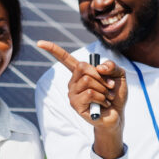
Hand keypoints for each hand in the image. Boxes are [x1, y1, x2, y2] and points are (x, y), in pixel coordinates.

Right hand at [37, 41, 126, 158]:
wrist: (117, 114)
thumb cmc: (115, 94)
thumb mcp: (118, 75)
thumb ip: (111, 66)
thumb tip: (99, 68)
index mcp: (80, 73)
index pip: (64, 58)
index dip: (52, 49)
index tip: (39, 43)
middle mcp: (73, 82)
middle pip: (83, 67)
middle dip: (101, 76)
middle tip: (109, 86)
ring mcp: (72, 94)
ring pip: (87, 81)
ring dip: (103, 89)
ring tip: (107, 97)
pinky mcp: (75, 105)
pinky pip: (89, 93)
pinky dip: (102, 98)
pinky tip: (103, 104)